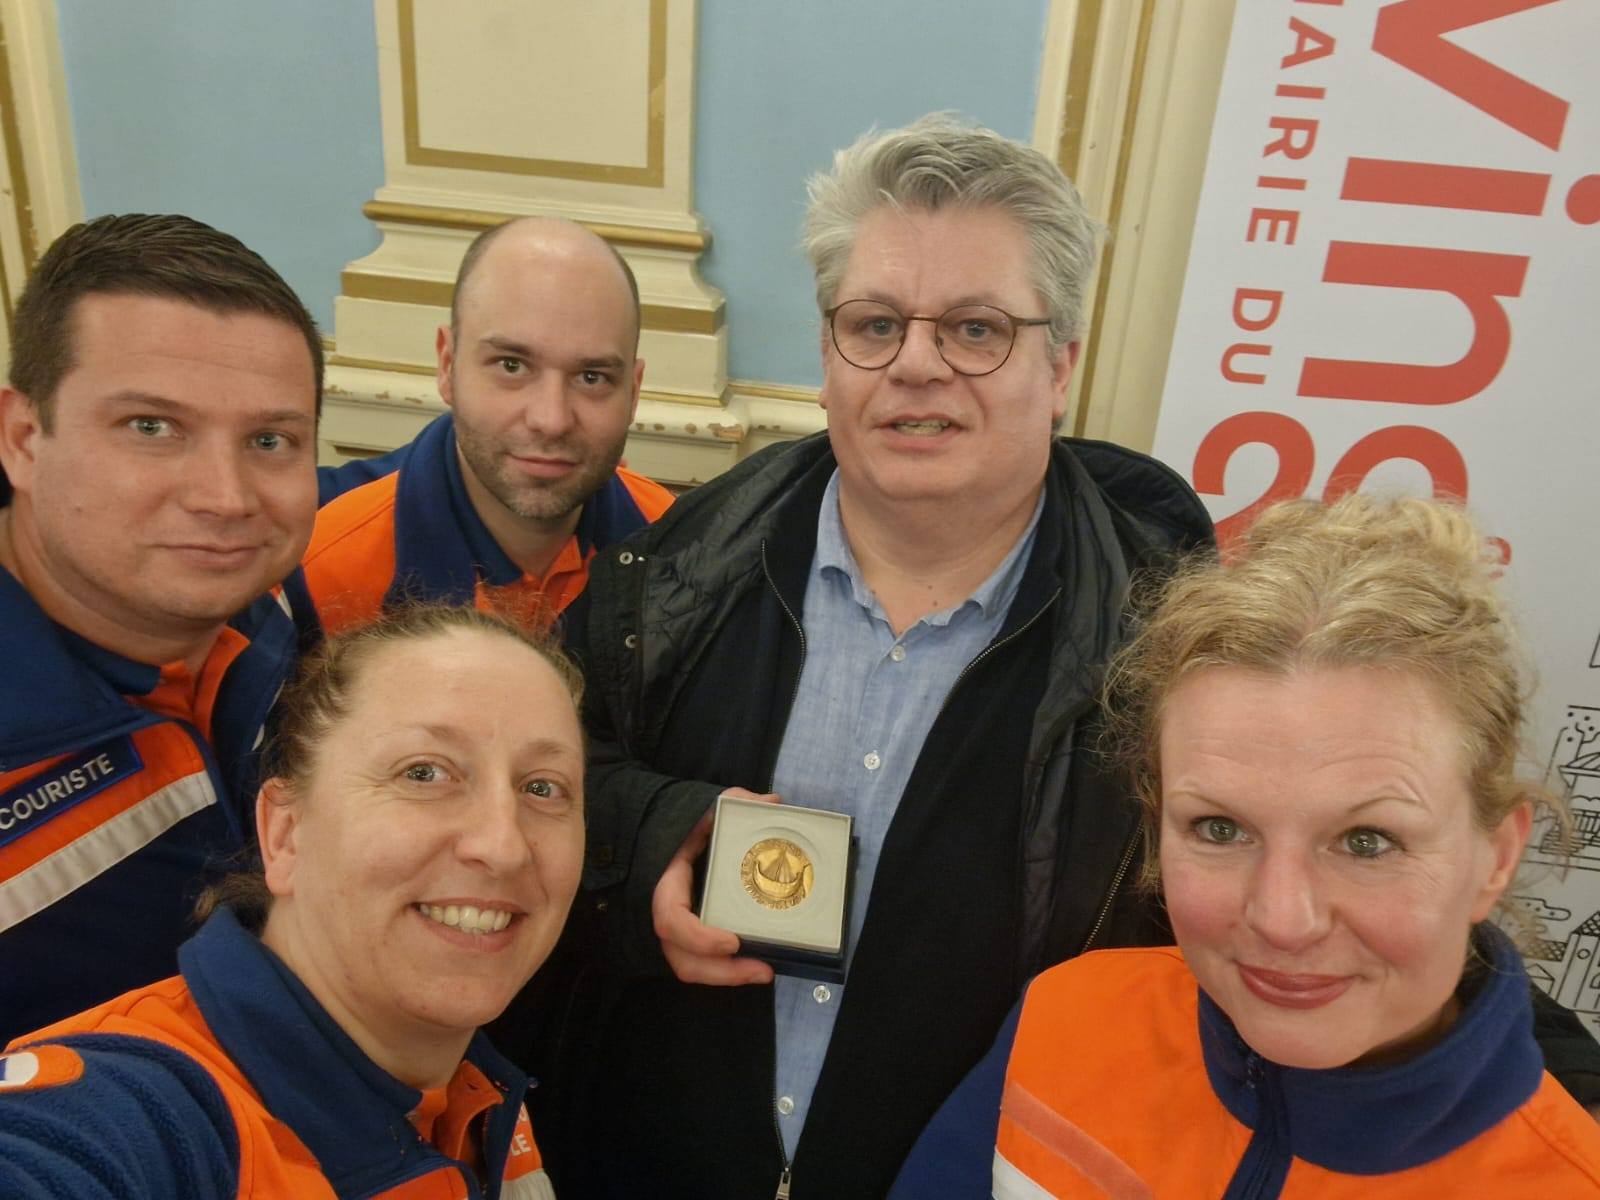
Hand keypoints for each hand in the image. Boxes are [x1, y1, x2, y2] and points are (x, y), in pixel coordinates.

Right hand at [652, 787, 779, 985]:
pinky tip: (757, 966)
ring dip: (727, 977)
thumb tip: (773, 803)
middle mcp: (667, 910)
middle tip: (763, 970)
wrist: (669, 833)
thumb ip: (737, 801)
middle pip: (681, 956)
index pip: (670, 918)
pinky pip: (701, 963)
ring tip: (765, 972)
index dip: (698, 936)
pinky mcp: (690, 936)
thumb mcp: (710, 806)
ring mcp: (676, 927)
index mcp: (667, 881)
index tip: (733, 941)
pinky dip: (726, 970)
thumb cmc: (688, 823)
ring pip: (689, 966)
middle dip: (720, 971)